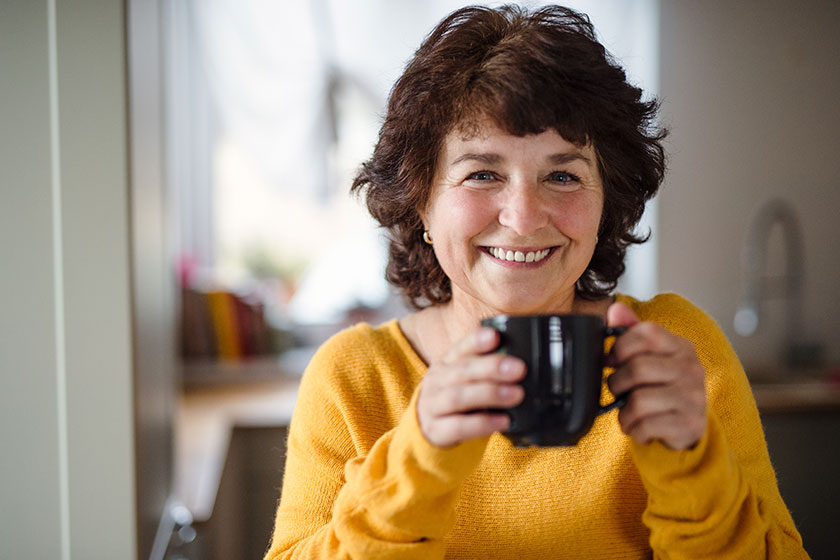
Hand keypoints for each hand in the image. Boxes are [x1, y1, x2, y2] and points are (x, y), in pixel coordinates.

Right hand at [417, 327, 525, 447]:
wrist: (428, 427)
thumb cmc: (457, 399)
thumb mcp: (466, 379)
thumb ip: (485, 369)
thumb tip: (518, 363)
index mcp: (445, 363)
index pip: (460, 348)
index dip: (476, 341)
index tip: (495, 336)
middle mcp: (436, 381)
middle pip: (462, 371)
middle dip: (491, 368)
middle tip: (519, 369)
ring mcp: (432, 406)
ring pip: (458, 397)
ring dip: (490, 394)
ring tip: (516, 394)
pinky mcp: (435, 430)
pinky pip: (458, 427)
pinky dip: (483, 423)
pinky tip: (503, 421)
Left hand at [606, 302, 706, 449]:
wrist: (685, 427)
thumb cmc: (661, 389)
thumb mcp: (649, 358)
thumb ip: (631, 332)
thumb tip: (615, 309)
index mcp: (680, 346)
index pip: (645, 333)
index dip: (620, 347)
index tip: (613, 361)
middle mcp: (692, 368)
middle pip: (637, 369)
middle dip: (617, 384)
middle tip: (619, 391)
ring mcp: (694, 397)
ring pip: (638, 401)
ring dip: (624, 412)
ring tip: (629, 412)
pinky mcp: (691, 424)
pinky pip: (646, 426)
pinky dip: (634, 430)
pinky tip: (641, 427)